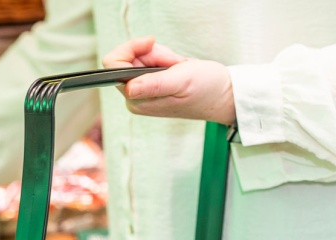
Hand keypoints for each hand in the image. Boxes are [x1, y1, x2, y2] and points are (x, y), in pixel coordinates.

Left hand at [102, 36, 235, 124]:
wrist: (222, 93)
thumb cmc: (206, 90)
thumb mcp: (181, 82)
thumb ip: (154, 84)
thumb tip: (129, 89)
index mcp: (138, 99)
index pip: (113, 65)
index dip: (131, 48)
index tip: (151, 43)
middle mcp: (136, 97)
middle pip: (127, 59)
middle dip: (151, 54)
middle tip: (173, 63)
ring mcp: (142, 91)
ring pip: (139, 57)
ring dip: (160, 55)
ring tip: (177, 67)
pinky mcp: (150, 84)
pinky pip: (148, 60)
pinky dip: (162, 58)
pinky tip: (176, 67)